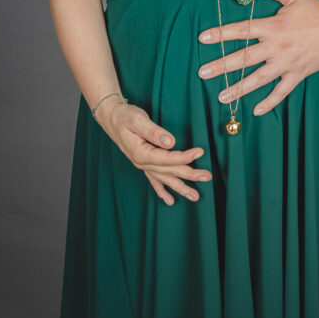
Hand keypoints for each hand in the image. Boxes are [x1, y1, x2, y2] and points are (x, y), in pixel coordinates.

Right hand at [96, 99, 211, 205]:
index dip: (185, 157)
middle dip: (189, 175)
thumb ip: (154, 132)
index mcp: (141, 153)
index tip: (200, 152)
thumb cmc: (125, 116)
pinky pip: (154, 180)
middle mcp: (142, 163)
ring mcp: (142, 165)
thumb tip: (171, 142)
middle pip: (170, 171)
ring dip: (180, 187)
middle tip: (207, 177)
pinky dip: (162, 191)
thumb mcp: (138, 120)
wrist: (111, 118)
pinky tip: (170, 200)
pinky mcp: (143, 163)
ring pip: (164, 179)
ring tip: (195, 196)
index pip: (168, 159)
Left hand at [198, 0, 318, 113]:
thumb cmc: (317, 10)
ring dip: (239, 88)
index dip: (221, 34)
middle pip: (244, 58)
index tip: (203, 38)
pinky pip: (282, 92)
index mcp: (273, 27)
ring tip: (222, 96)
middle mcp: (277, 47)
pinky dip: (270, 102)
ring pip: (259, 79)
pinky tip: (256, 110)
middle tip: (203, 73)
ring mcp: (287, 64)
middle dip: (222, 66)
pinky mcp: (298, 74)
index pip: (241, 30)